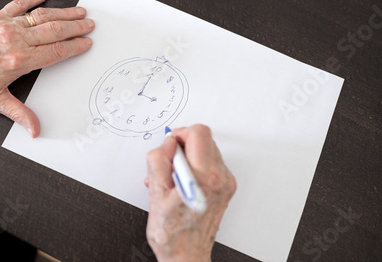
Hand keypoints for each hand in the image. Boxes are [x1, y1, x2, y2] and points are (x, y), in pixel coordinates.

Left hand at [0, 0, 93, 136]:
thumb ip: (19, 114)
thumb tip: (35, 129)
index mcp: (19, 61)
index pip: (56, 52)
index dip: (74, 47)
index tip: (86, 43)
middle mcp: (15, 40)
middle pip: (54, 31)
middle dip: (75, 27)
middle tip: (90, 24)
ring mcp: (6, 26)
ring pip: (41, 16)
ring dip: (62, 13)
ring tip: (78, 11)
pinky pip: (18, 5)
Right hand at [145, 125, 235, 261]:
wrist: (186, 256)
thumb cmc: (172, 233)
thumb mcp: (155, 193)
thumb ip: (158, 160)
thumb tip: (166, 143)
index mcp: (205, 177)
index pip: (198, 133)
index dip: (179, 134)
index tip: (169, 145)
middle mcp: (221, 178)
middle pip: (204, 139)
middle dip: (183, 145)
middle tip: (168, 164)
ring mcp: (225, 184)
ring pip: (207, 150)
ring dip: (188, 156)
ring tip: (173, 177)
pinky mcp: (225, 189)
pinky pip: (211, 164)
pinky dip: (195, 167)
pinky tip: (181, 183)